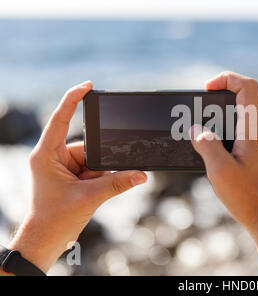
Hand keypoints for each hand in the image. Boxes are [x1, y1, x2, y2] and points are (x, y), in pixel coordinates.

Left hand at [6, 81, 146, 273]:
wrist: (46, 239)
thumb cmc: (55, 219)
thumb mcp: (89, 198)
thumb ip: (117, 183)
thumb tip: (142, 174)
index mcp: (47, 155)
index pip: (60, 119)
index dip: (73, 99)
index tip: (89, 86)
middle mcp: (54, 156)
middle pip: (87, 146)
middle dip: (98, 162)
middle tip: (95, 181)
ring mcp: (63, 166)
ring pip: (93, 159)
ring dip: (99, 174)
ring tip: (91, 191)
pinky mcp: (71, 174)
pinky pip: (93, 169)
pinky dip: (100, 178)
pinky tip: (95, 191)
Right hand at [191, 72, 257, 274]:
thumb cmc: (249, 198)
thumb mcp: (219, 170)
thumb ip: (206, 144)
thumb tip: (196, 129)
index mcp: (255, 130)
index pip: (248, 86)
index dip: (226, 78)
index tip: (206, 89)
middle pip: (243, 101)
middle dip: (218, 104)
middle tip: (199, 118)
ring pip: (243, 120)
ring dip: (223, 123)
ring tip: (206, 141)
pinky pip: (247, 136)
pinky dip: (230, 137)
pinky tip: (218, 157)